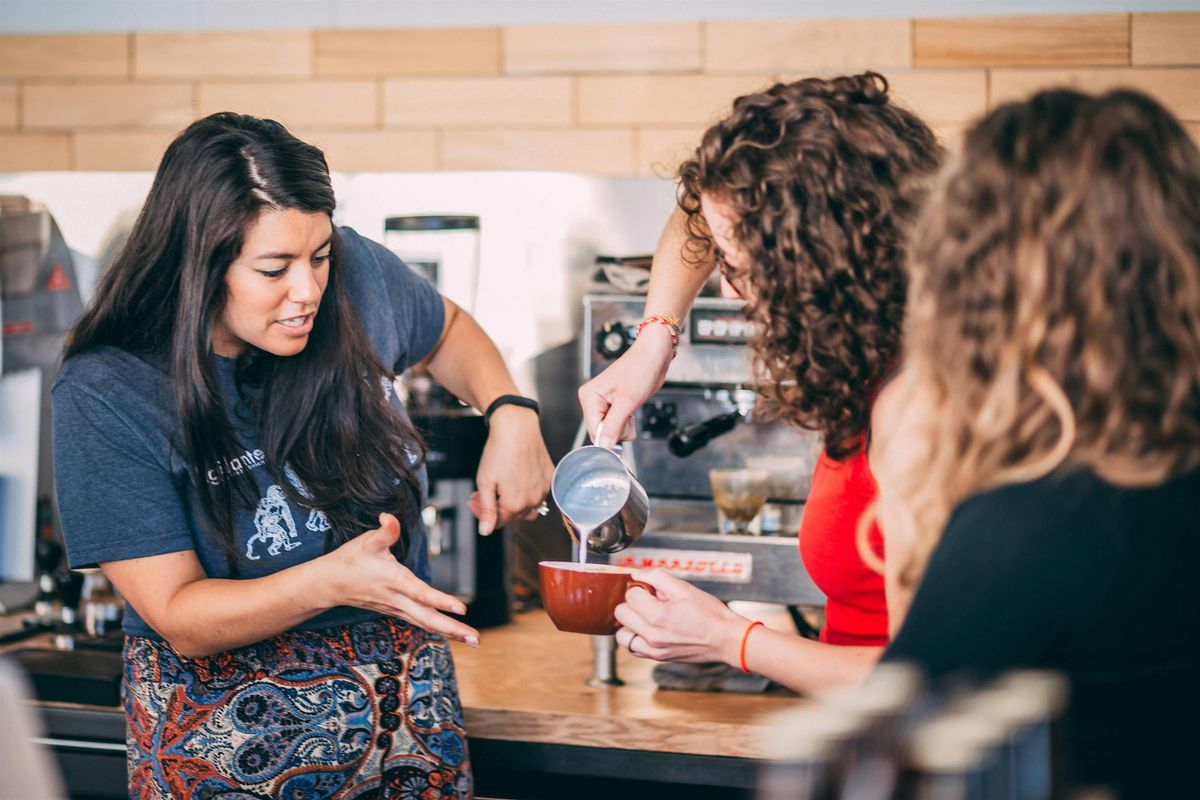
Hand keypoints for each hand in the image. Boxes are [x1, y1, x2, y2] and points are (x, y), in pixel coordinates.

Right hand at [322, 514, 479, 644]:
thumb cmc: (351, 560)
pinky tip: (455, 634)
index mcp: (393, 580)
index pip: (420, 593)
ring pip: (426, 623)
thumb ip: (384, 531)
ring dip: (450, 633)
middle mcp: (397, 599)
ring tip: (474, 640)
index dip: (441, 601)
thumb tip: (389, 517)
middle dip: (452, 629)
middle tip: (476, 639)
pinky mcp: (397, 611)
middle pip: (427, 618)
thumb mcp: (367, 541)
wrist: (331, 584)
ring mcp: (397, 608)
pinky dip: (439, 629)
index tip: (462, 608)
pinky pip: (421, 622)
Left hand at [470, 406, 553, 534]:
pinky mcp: (550, 477)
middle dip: (496, 507)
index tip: (473, 500)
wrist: (517, 428)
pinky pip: (539, 492)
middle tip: (481, 493)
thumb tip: (486, 532)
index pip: (498, 521)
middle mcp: (533, 500)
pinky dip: (527, 491)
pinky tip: (516, 478)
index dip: (483, 514)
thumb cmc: (499, 452)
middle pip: (513, 515)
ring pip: (528, 506)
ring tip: (500, 486)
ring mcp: (544, 489)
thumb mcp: (485, 482)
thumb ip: (487, 509)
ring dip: (513, 501)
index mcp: (515, 504)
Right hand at [578, 327, 674, 448]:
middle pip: (601, 432)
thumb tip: (604, 445)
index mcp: (589, 396)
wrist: (653, 356)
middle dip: (618, 430)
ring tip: (631, 410)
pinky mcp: (613, 406)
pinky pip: (616, 425)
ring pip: (610, 431)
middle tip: (629, 414)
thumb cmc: (640, 369)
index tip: (624, 430)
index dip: (609, 436)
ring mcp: (602, 403)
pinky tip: (631, 410)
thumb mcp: (627, 400)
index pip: (593, 429)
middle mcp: (592, 400)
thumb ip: (614, 425)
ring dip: (624, 427)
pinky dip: (626, 423)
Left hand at [613, 568, 745, 664]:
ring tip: (644, 615)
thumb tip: (637, 574)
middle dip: (632, 602)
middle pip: (621, 613)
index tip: (650, 588)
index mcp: (658, 616)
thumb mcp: (685, 588)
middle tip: (648, 600)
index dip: (640, 587)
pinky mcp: (657, 658)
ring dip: (629, 622)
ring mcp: (653, 650)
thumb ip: (657, 577)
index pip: (630, 595)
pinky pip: (632, 648)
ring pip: (622, 634)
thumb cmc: (710, 614)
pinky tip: (647, 629)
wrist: (726, 639)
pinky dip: (634, 637)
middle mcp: (652, 636)